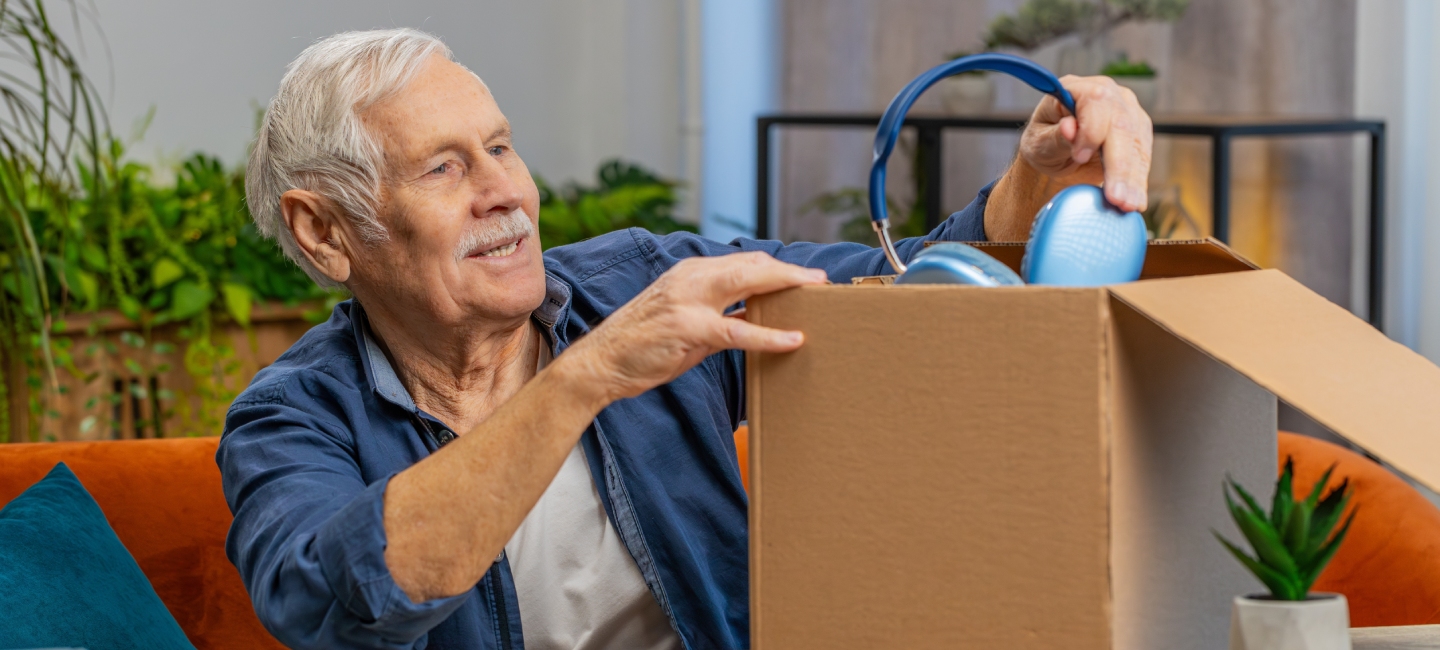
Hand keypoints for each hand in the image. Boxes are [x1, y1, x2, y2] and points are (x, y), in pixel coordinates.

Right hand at [560, 252, 826, 403]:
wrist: (601, 363)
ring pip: (748, 283)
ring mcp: (688, 300)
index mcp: (691, 272)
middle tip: (821, 281)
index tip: (805, 276)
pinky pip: (737, 329)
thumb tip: (758, 317)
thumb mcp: (687, 322)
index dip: (777, 267)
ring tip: (816, 297)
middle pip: (752, 265)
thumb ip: (721, 315)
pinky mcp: (687, 327)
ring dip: (786, 289)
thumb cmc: (645, 346)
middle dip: (790, 272)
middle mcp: (690, 278)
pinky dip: (768, 334)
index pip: (743, 262)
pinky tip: (792, 339)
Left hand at [1019, 74, 1153, 211]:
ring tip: (1127, 205)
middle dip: (1119, 164)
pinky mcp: (1138, 132)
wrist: (1056, 155)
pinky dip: (1138, 181)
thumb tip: (1070, 127)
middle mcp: (1108, 94)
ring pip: (1137, 144)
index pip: (1096, 102)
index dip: (1091, 130)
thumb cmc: (1043, 143)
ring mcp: (1127, 111)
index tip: (1079, 156)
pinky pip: (1143, 157)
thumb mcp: (1037, 142)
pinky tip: (1135, 201)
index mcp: (1077, 88)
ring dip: (1133, 178)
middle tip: (1115, 197)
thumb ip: (1054, 136)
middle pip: (1122, 125)